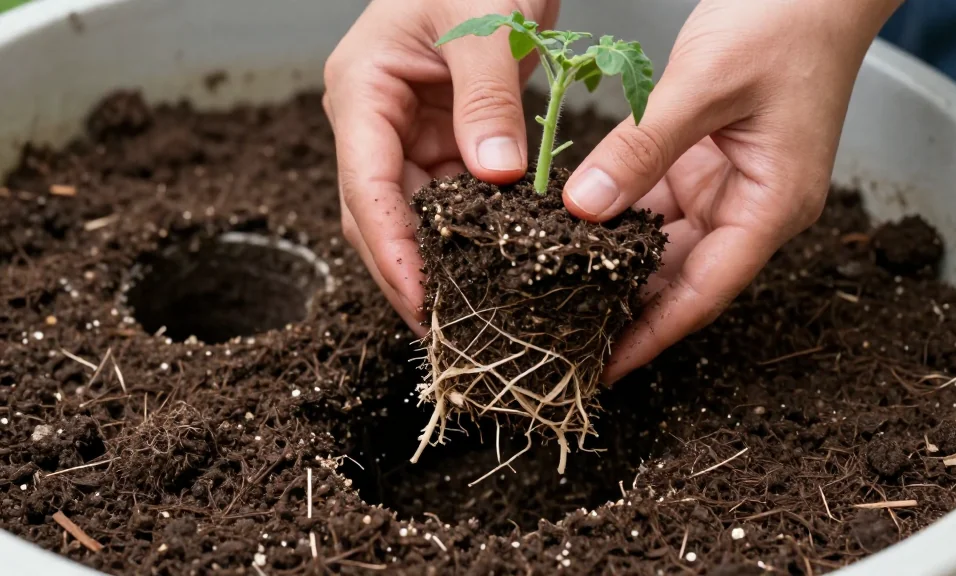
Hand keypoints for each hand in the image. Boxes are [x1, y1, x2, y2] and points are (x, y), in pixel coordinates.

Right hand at [323, 0, 558, 333]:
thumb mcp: (486, 23)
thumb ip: (488, 97)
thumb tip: (495, 175)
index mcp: (362, 88)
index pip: (365, 184)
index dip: (391, 248)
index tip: (421, 299)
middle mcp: (372, 119)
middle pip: (377, 213)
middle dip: (408, 271)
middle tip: (448, 328)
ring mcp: (403, 132)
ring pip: (411, 214)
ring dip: (438, 259)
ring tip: (472, 312)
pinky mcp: (438, 139)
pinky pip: (446, 197)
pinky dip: (468, 231)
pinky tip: (493, 265)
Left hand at [560, 0, 902, 382]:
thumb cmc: (785, 23)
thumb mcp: (705, 85)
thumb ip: (642, 147)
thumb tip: (584, 206)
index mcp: (772, 205)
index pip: (704, 292)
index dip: (652, 335)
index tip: (605, 368)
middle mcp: (750, 206)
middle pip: (680, 278)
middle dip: (625, 310)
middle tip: (562, 336)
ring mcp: (727, 186)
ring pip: (662, 243)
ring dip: (614, 267)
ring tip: (557, 297)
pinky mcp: (703, 162)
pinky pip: (654, 204)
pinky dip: (616, 217)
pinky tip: (573, 231)